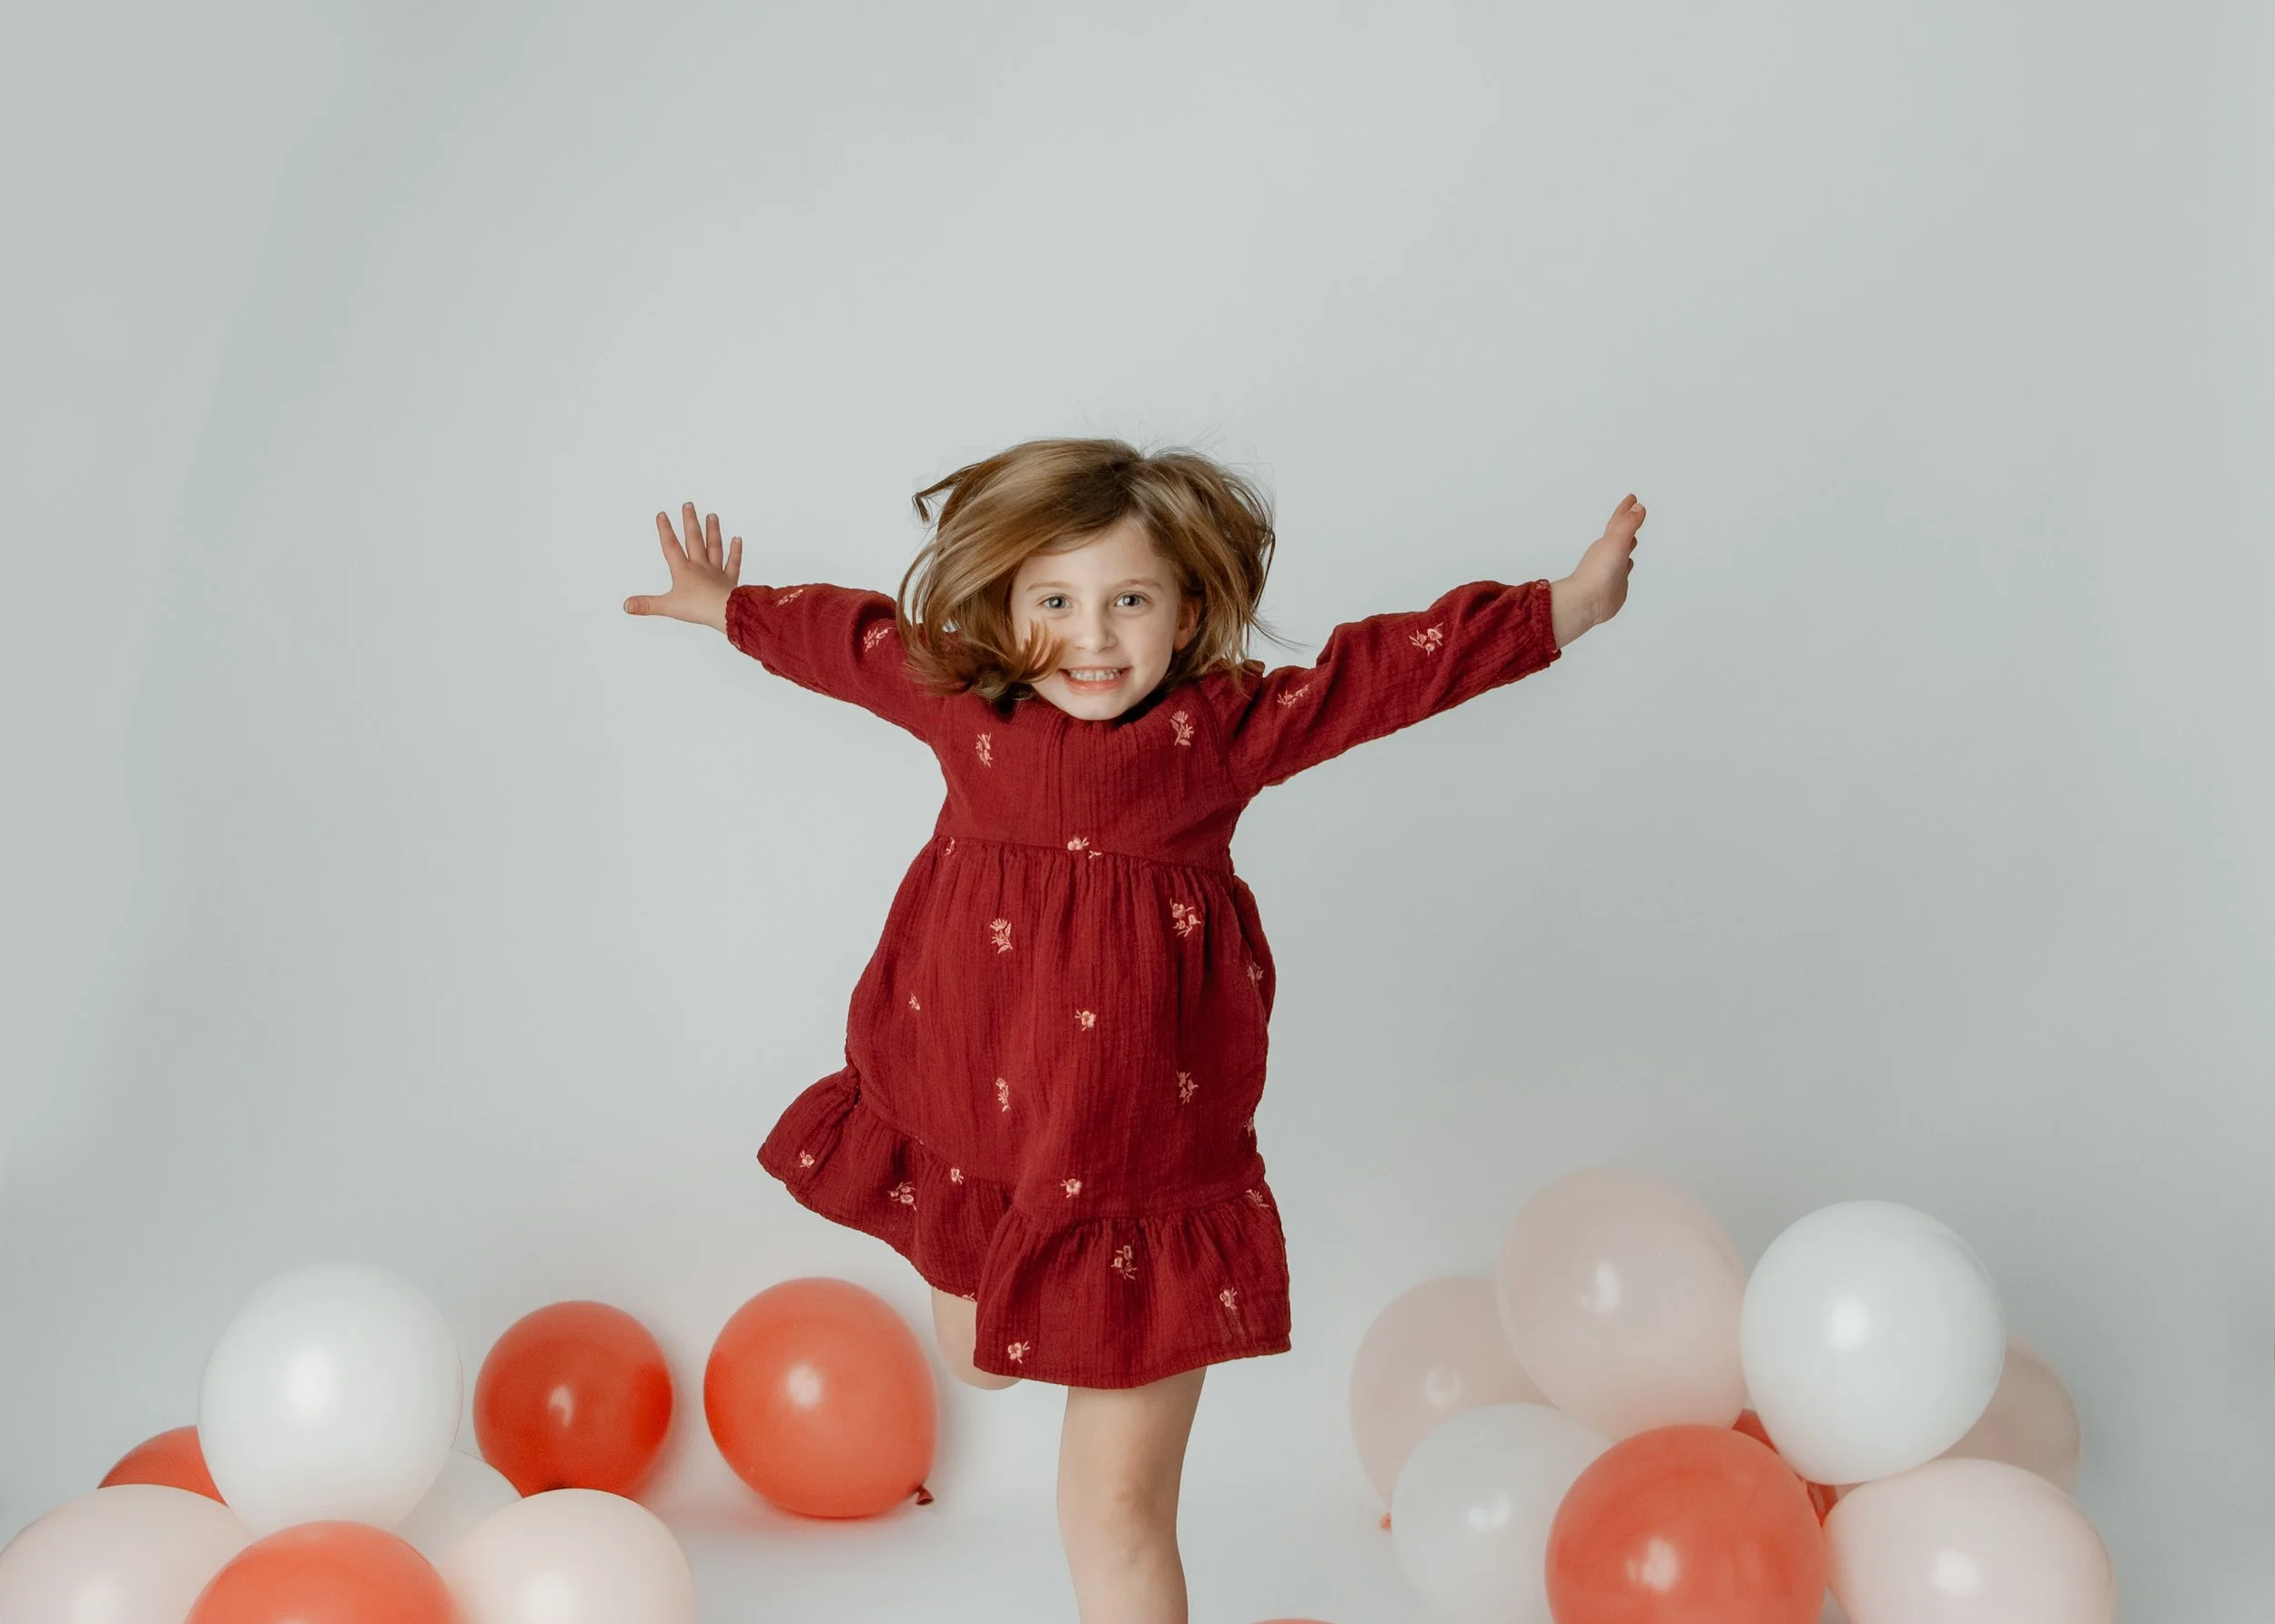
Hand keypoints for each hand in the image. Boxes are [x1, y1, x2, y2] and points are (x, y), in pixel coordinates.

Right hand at [624, 501, 742, 631]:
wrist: (724, 612)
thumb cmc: (698, 607)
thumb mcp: (667, 606)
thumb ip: (647, 605)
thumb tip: (627, 605)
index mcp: (684, 571)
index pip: (671, 546)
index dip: (665, 530)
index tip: (662, 514)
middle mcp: (700, 567)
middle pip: (694, 540)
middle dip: (690, 522)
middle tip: (689, 505)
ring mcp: (716, 572)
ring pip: (714, 547)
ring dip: (712, 531)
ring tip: (712, 516)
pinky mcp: (730, 581)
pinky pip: (733, 563)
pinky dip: (736, 551)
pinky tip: (737, 539)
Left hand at [1549, 494, 1643, 647]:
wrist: (1588, 600)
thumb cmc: (1598, 571)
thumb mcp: (1616, 541)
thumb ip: (1628, 524)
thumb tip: (1638, 507)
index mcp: (1607, 541)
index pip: (1619, 520)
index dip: (1626, 508)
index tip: (1632, 498)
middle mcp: (1609, 553)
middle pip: (1620, 534)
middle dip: (1627, 523)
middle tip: (1634, 513)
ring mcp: (1613, 569)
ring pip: (1622, 552)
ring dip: (1628, 544)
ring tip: (1633, 539)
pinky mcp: (1616, 585)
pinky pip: (1624, 571)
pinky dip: (1627, 565)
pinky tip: (1628, 565)